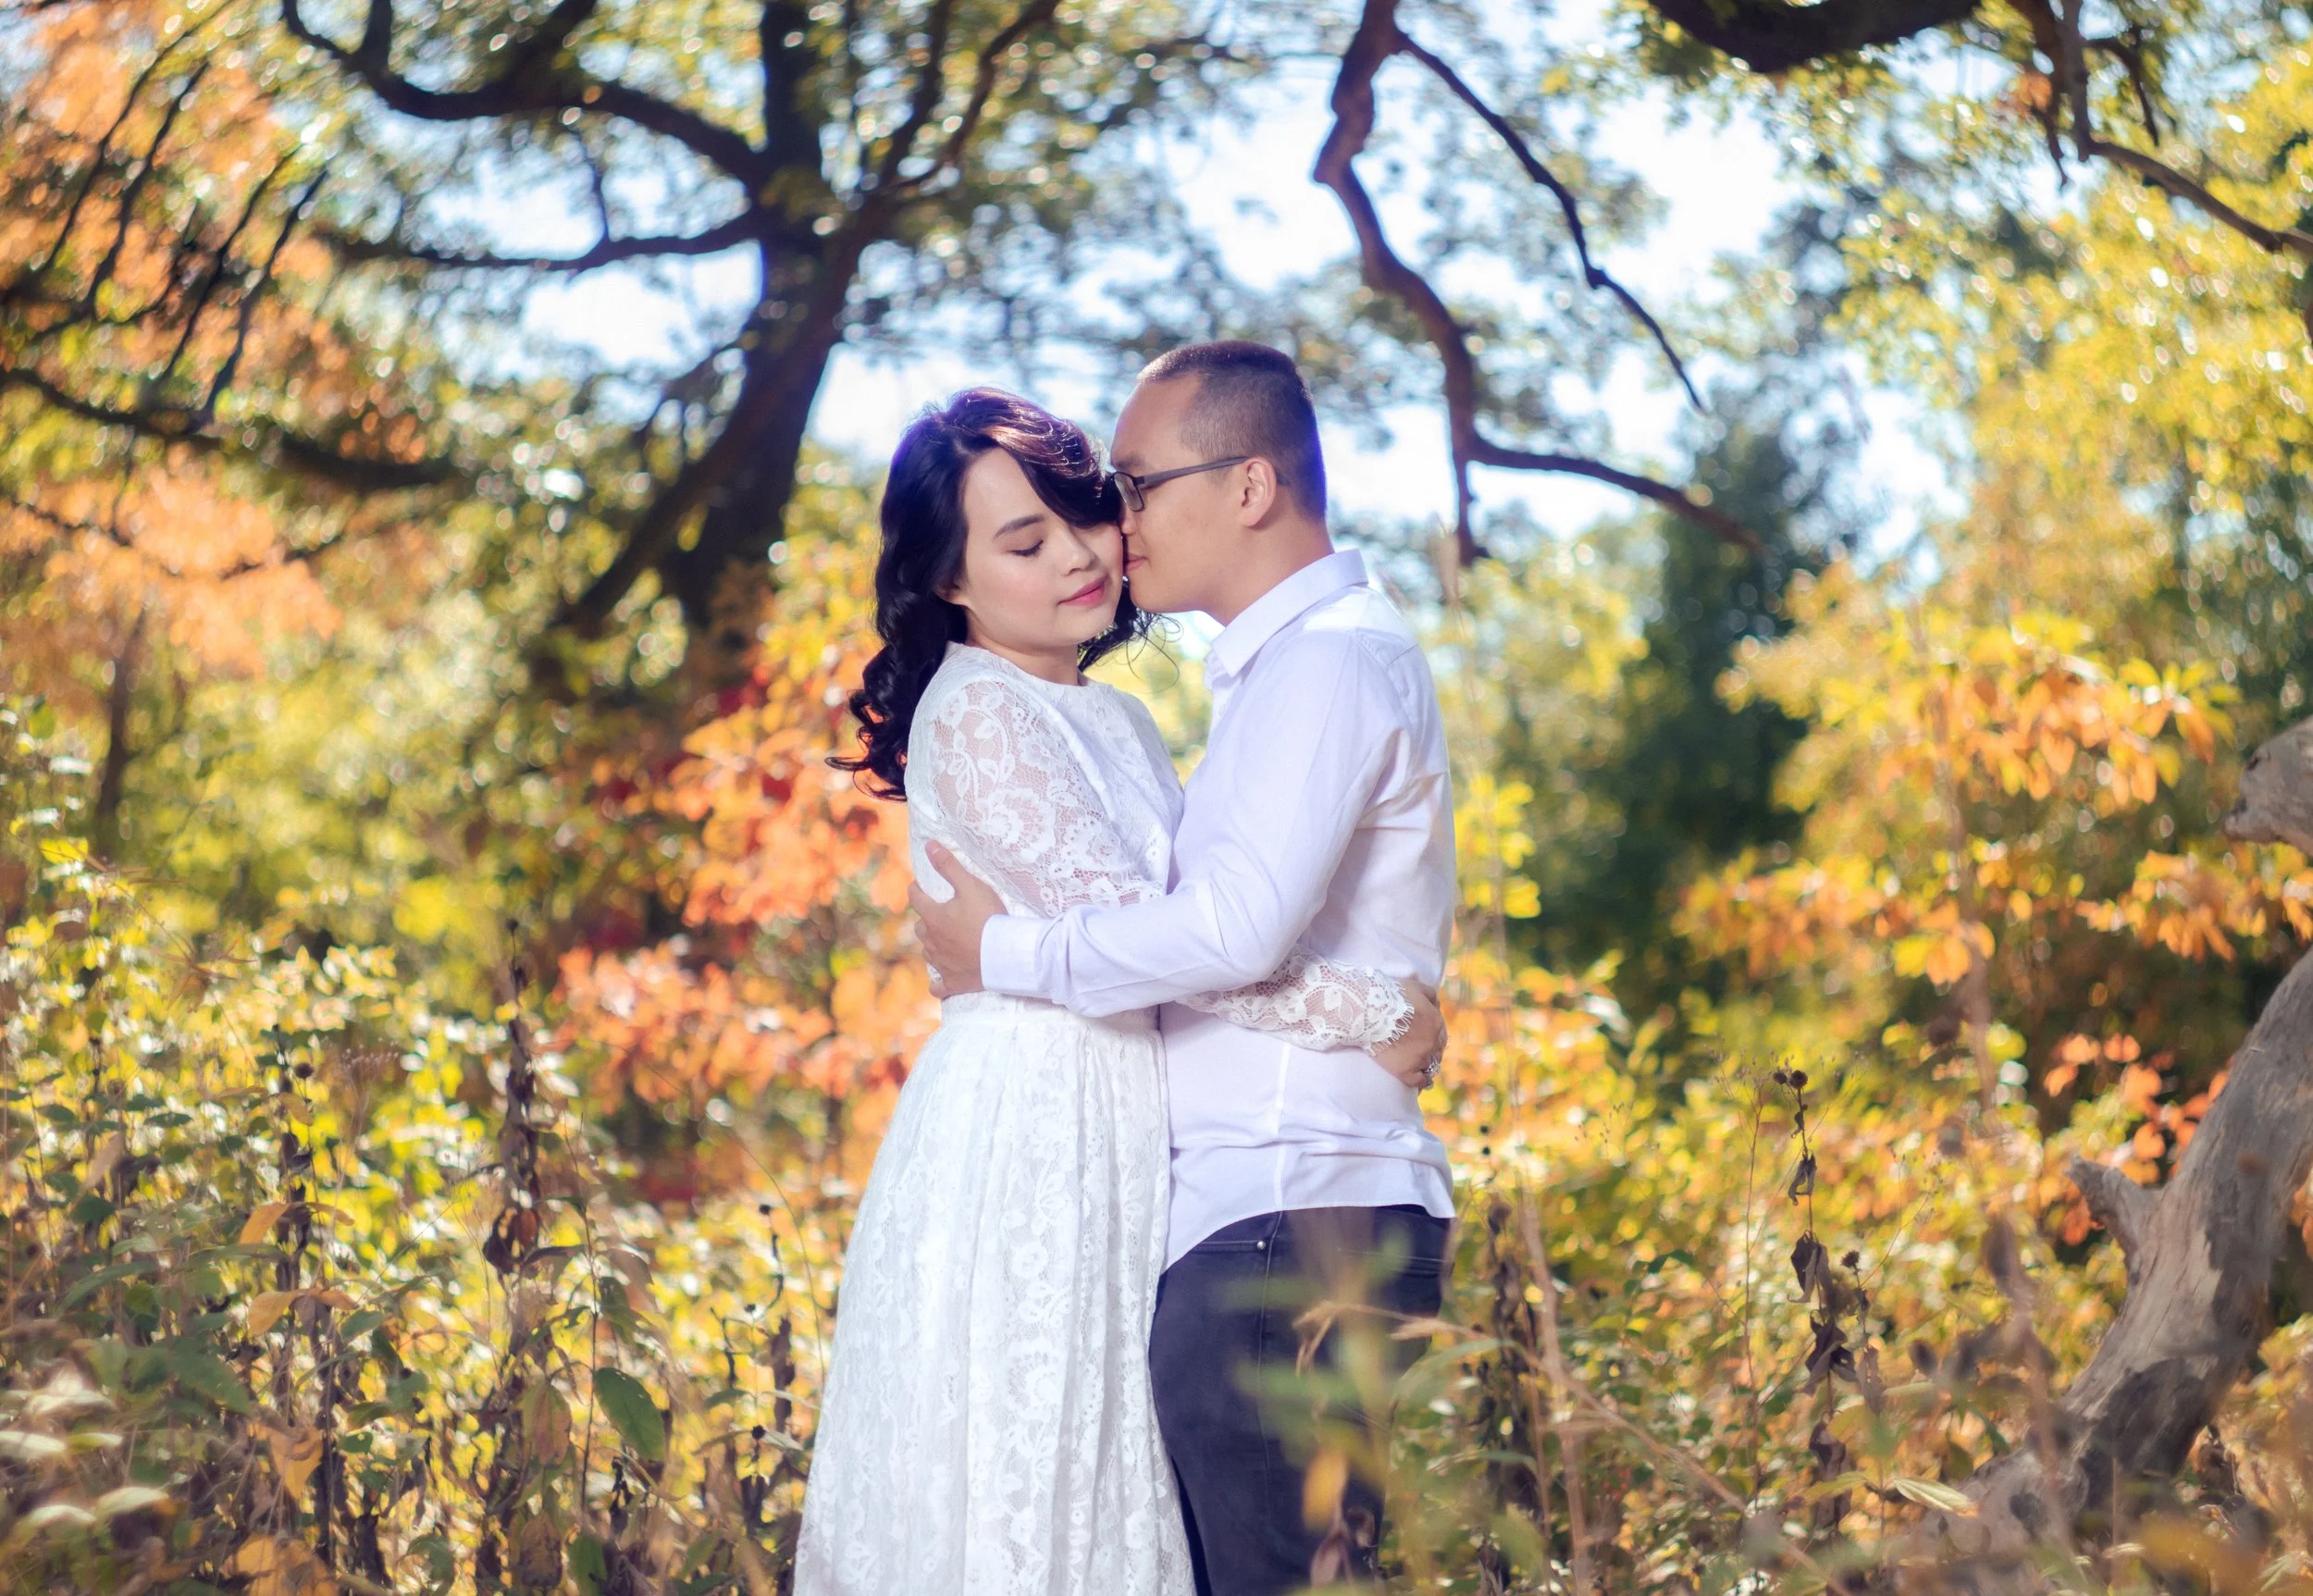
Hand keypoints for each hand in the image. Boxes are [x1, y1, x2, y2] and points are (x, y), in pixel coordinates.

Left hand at [908, 841, 1003, 996]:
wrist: (1004, 956)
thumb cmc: (988, 918)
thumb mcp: (970, 886)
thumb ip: (949, 866)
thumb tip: (929, 845)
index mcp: (934, 917)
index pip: (916, 898)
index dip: (916, 889)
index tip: (919, 885)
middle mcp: (932, 941)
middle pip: (921, 927)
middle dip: (926, 919)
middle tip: (938, 913)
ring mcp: (941, 964)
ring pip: (928, 953)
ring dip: (932, 946)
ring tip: (943, 941)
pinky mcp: (953, 982)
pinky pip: (937, 986)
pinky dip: (937, 982)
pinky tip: (939, 981)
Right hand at [1372, 978, 1444, 1088]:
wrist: (1369, 1009)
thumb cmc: (1390, 995)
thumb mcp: (1415, 987)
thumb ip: (1430, 995)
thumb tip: (1436, 1005)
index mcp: (1436, 1022)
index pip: (1440, 1034)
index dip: (1432, 1036)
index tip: (1424, 1038)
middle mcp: (1431, 1041)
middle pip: (1437, 1050)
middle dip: (1430, 1050)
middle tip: (1418, 1051)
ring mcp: (1420, 1057)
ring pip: (1429, 1065)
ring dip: (1425, 1065)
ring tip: (1417, 1067)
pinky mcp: (1405, 1070)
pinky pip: (1419, 1081)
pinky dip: (1420, 1082)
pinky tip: (1417, 1082)